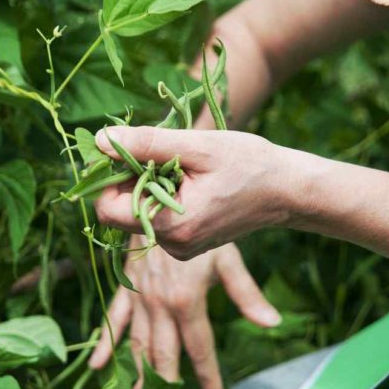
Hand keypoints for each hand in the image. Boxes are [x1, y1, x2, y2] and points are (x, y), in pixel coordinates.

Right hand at [87, 241, 279, 388]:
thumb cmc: (202, 227)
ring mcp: (139, 299)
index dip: (208, 377)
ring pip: (137, 346)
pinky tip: (97, 368)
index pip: (199, 350)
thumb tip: (273, 323)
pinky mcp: (126, 288)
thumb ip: (247, 294)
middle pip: (163, 357)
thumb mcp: (227, 259)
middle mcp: (159, 306)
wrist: (160, 197)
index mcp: (187, 302)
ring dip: (137, 377)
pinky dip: (105, 344)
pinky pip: (114, 320)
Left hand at [93, 126, 292, 259]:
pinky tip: (193, 182)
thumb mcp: (197, 146)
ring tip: (188, 169)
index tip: (133, 152)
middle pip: (122, 210)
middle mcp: (173, 245)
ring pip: (140, 211)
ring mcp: (180, 248)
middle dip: (134, 178)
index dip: (111, 177)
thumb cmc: (249, 164)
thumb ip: (145, 144)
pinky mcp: (187, 244)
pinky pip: (158, 217)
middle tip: (168, 156)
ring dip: (151, 184)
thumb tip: (100, 140)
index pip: (108, 209)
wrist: (287, 191)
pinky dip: (166, 195)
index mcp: (174, 226)